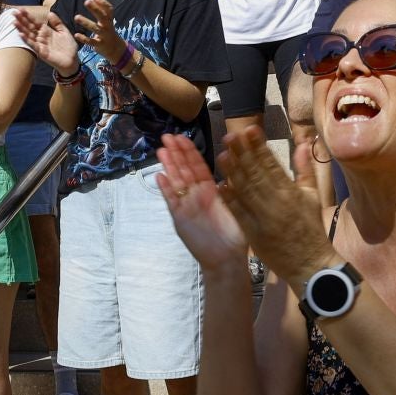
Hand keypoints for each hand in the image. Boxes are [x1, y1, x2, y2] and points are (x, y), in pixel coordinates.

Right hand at [15, 7, 80, 73]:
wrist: (72, 61)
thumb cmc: (68, 47)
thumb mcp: (64, 31)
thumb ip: (57, 23)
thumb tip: (50, 13)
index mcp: (46, 31)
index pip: (35, 22)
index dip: (28, 16)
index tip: (21, 9)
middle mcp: (41, 37)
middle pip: (29, 27)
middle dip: (21, 20)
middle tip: (13, 12)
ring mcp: (40, 44)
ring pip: (29, 35)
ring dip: (21, 28)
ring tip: (14, 22)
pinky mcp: (42, 52)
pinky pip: (33, 45)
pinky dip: (27, 40)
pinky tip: (20, 34)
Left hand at [71, 0, 126, 64]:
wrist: (116, 49)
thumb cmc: (108, 31)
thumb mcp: (107, 21)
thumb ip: (101, 11)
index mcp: (110, 20)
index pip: (109, 9)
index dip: (102, 2)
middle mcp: (108, 27)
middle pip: (103, 17)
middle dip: (95, 9)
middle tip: (86, 1)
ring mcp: (104, 36)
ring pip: (96, 29)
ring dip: (86, 22)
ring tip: (76, 17)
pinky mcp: (100, 45)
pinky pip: (91, 42)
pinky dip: (84, 39)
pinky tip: (76, 35)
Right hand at [154, 133, 248, 275]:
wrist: (226, 259)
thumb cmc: (235, 235)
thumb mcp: (236, 206)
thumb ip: (230, 188)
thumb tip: (229, 165)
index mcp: (211, 190)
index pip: (198, 166)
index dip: (190, 151)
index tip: (182, 137)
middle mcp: (197, 194)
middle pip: (184, 169)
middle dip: (176, 153)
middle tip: (167, 135)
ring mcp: (187, 205)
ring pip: (176, 181)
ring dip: (168, 165)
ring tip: (160, 149)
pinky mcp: (179, 217)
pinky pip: (171, 200)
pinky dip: (165, 188)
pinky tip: (159, 176)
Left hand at [215, 129, 335, 285]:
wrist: (310, 264)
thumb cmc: (311, 229)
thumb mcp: (313, 197)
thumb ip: (305, 170)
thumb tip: (303, 144)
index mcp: (291, 192)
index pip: (272, 164)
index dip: (259, 146)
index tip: (250, 130)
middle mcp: (276, 202)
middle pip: (255, 173)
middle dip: (242, 153)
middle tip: (230, 136)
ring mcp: (263, 218)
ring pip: (245, 190)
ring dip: (232, 171)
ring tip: (222, 154)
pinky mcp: (253, 232)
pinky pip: (239, 212)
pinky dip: (230, 198)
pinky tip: (221, 184)